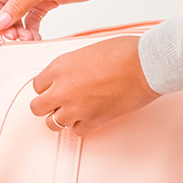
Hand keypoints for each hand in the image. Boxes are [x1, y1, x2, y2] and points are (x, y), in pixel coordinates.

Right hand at [0, 0, 131, 40]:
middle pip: (1, 4)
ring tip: (27, 40)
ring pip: (16, 13)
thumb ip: (17, 6)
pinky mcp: (45, 0)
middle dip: (6, 22)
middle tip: (13, 37)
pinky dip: (30, 29)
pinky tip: (35, 38)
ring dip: (18, 28)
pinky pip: (30, 18)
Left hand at [29, 36, 160, 136]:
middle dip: (46, 105)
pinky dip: (80, 126)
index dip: (46, 88)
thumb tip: (70, 76)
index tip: (53, 89)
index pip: (37, 85)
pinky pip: (76, 131)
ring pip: (52, 124)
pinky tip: (87, 118)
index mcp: (59, 67)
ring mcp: (75, 108)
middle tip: (56, 104)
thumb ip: (72, 66)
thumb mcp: (87, 51)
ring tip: (72, 112)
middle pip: (38, 107)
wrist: (144, 65)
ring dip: (61, 118)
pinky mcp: (91, 121)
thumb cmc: (124, 53)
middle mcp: (62, 89)